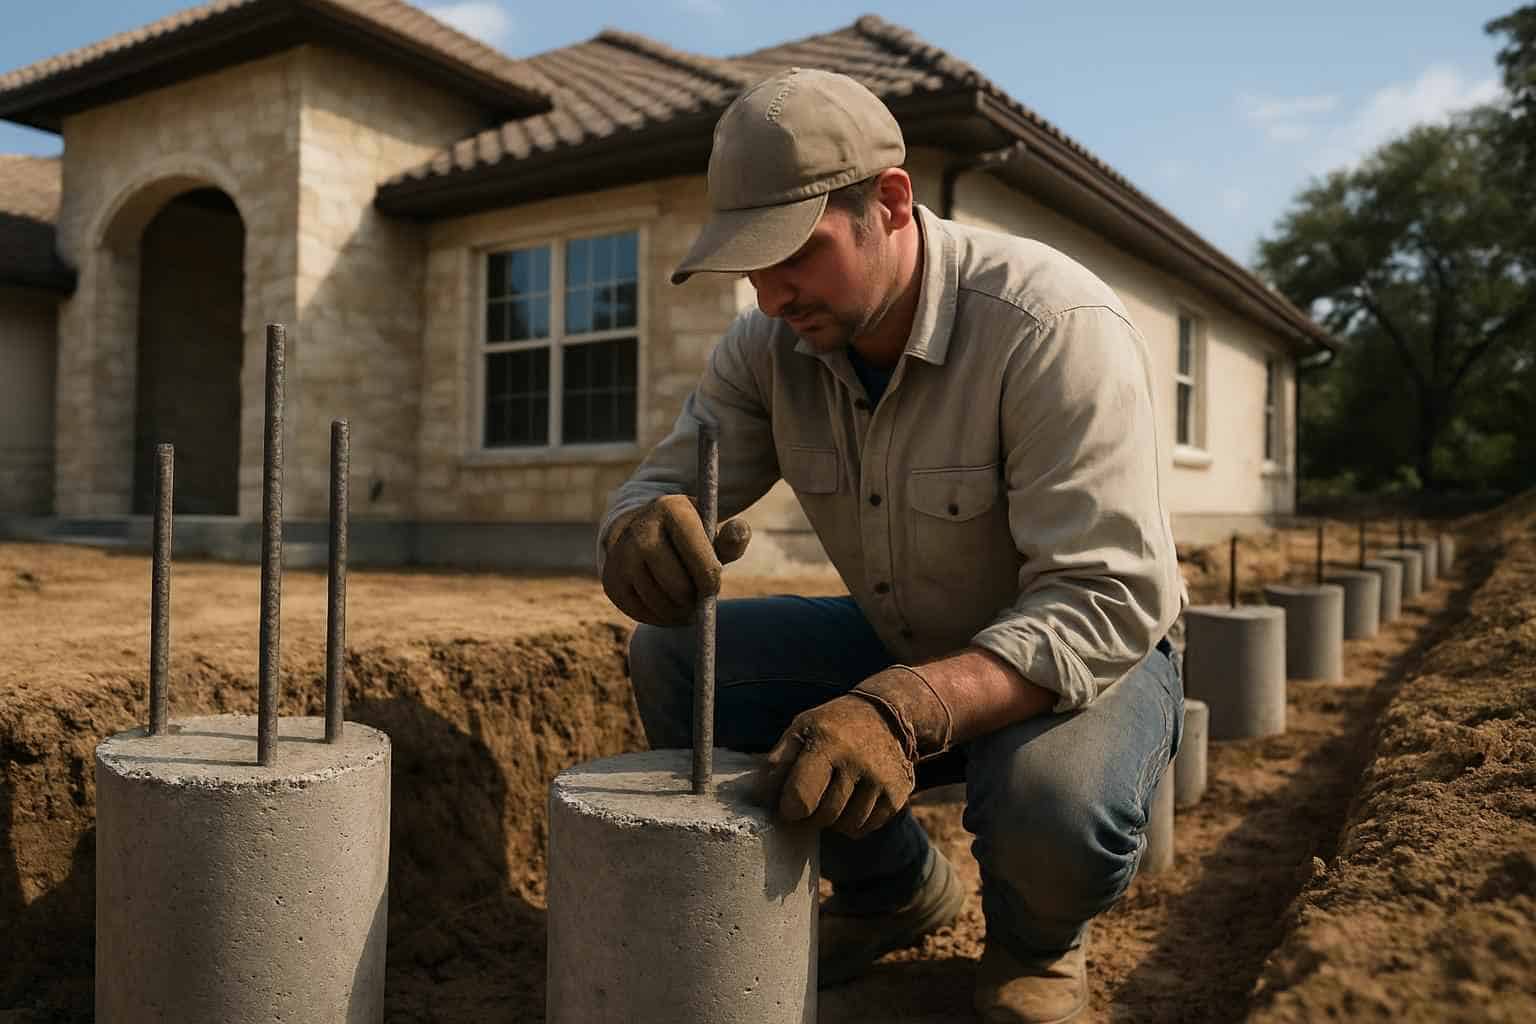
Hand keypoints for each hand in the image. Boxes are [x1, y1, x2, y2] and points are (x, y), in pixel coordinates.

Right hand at [601, 494, 751, 625]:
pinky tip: (667, 606)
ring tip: (685, 603)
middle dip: (694, 599)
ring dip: (679, 612)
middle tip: (697, 597)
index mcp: (671, 509)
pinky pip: (642, 614)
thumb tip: (739, 531)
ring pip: (661, 604)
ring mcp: (620, 555)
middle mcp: (640, 529)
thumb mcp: (711, 533)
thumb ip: (731, 538)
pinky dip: (660, 618)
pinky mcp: (611, 580)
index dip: (710, 580)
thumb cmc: (687, 537)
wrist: (639, 531)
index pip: (699, 559)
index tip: (712, 584)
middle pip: (678, 587)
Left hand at [754, 694, 914, 838]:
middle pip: (822, 816)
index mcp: (826, 742)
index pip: (801, 799)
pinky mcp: (896, 795)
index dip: (789, 809)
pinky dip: (852, 822)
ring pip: (844, 826)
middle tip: (811, 798)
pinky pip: (863, 829)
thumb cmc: (832, 727)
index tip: (788, 803)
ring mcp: (880, 780)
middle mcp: (857, 762)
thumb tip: (758, 800)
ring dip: (832, 819)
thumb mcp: (800, 730)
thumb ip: (776, 763)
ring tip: (833, 794)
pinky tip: (852, 799)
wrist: (886, 715)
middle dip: (810, 814)